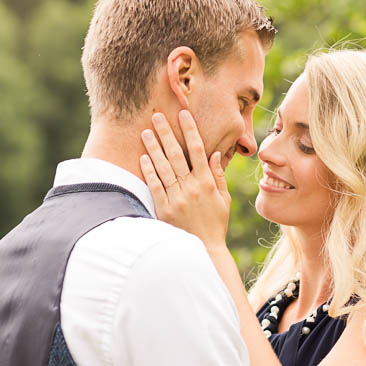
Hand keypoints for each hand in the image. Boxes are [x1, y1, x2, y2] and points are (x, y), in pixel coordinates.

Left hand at [139, 109, 231, 247]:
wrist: (204, 251)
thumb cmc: (215, 225)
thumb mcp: (222, 201)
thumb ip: (218, 177)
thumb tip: (215, 155)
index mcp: (207, 183)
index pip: (198, 149)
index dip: (190, 130)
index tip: (183, 113)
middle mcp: (192, 188)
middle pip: (177, 154)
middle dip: (166, 133)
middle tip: (157, 115)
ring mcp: (177, 198)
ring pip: (163, 167)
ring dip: (153, 148)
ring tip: (145, 132)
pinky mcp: (165, 209)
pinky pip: (155, 186)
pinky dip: (149, 171)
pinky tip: (143, 158)